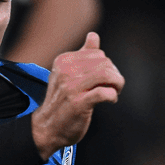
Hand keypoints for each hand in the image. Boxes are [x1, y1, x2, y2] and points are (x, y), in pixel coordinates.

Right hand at [31, 31, 122, 158]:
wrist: (47, 128)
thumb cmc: (61, 101)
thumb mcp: (68, 74)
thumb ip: (82, 55)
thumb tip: (93, 36)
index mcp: (63, 61)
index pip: (97, 54)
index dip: (107, 65)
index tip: (106, 78)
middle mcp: (66, 72)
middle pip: (104, 63)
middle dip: (114, 75)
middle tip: (114, 87)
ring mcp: (71, 88)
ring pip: (107, 75)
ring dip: (117, 83)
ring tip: (115, 91)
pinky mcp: (79, 104)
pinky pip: (104, 93)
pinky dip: (113, 95)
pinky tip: (111, 100)